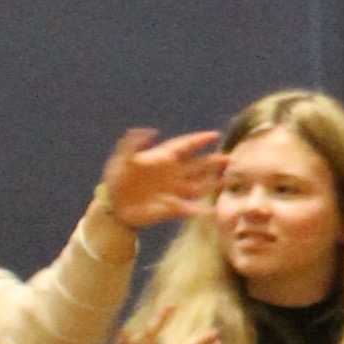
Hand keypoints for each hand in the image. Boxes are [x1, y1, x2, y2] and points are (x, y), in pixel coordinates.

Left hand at [98, 129, 221, 232]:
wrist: (114, 205)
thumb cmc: (116, 178)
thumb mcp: (121, 158)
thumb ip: (133, 143)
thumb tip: (152, 131)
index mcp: (162, 158)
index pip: (184, 146)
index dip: (199, 140)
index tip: (214, 135)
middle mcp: (173, 173)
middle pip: (198, 165)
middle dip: (213, 162)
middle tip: (230, 159)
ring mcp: (174, 191)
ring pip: (199, 185)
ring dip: (213, 183)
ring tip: (228, 180)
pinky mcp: (172, 208)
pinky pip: (190, 208)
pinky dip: (201, 210)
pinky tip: (212, 211)